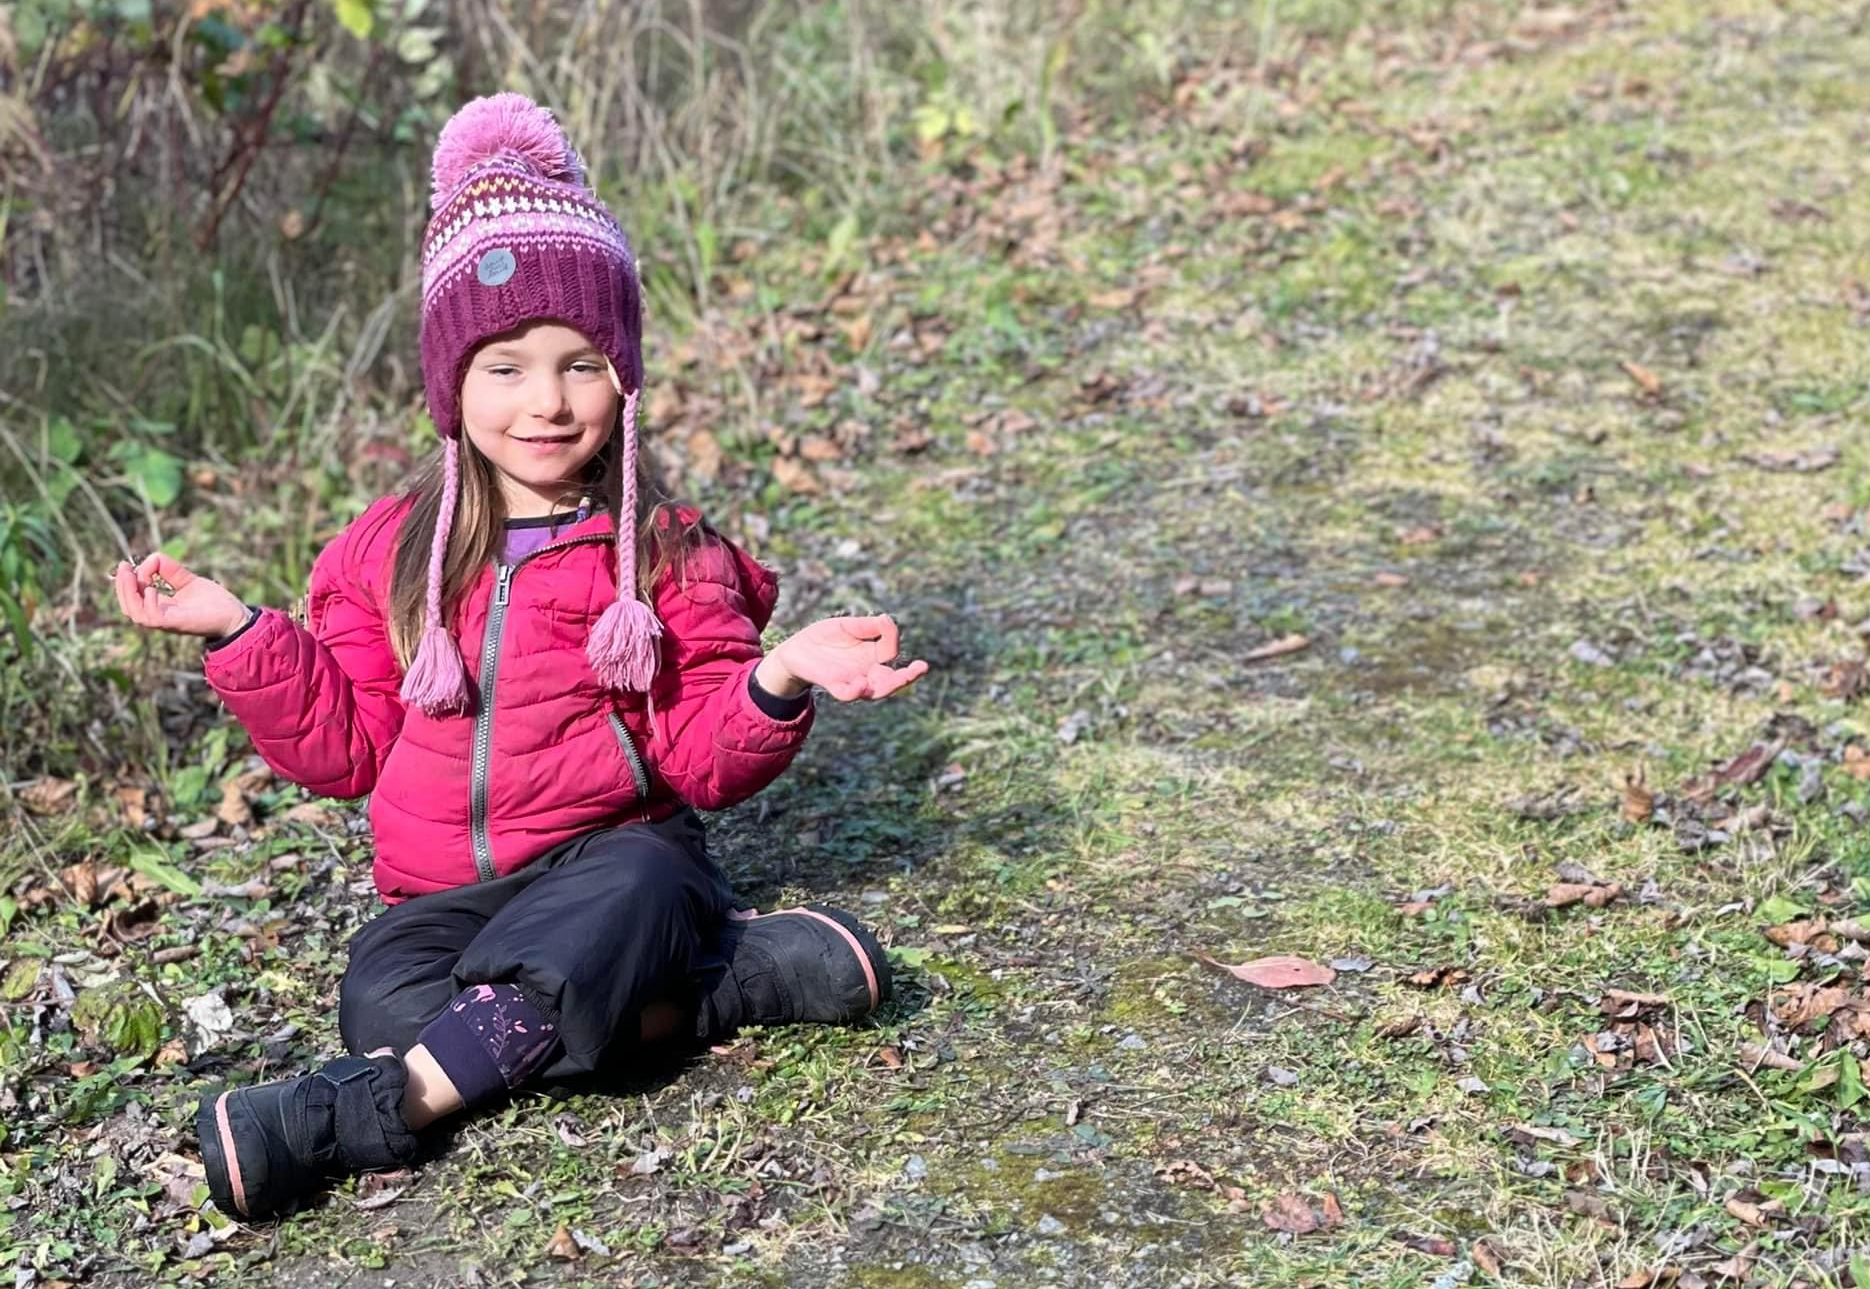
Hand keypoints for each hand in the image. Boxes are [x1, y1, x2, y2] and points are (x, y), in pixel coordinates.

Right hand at [113, 554, 250, 638]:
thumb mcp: (186, 579)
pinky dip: (148, 603)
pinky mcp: (175, 623)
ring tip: (132, 574)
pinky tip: (152, 589)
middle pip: (128, 606)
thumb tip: (151, 558)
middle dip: (122, 586)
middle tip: (124, 567)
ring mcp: (166, 621)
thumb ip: (168, 569)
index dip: (125, 582)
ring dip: (128, 593)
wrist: (235, 616)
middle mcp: (159, 616)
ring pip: (135, 613)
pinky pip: (152, 617)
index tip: (127, 564)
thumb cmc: (213, 600)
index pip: (132, 598)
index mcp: (159, 607)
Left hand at [760, 614, 929, 702]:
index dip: (892, 636)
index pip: (891, 651)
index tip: (885, 623)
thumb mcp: (846, 626)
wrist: (795, 651)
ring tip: (897, 678)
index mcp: (872, 655)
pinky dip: (854, 691)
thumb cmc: (824, 638)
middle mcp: (866, 671)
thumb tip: (888, 620)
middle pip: (892, 680)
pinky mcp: (833, 685)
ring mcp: (851, 680)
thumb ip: (868, 626)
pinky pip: (847, 693)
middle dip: (908, 677)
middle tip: (921, 668)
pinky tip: (860, 684)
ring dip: (887, 686)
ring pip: (875, 690)